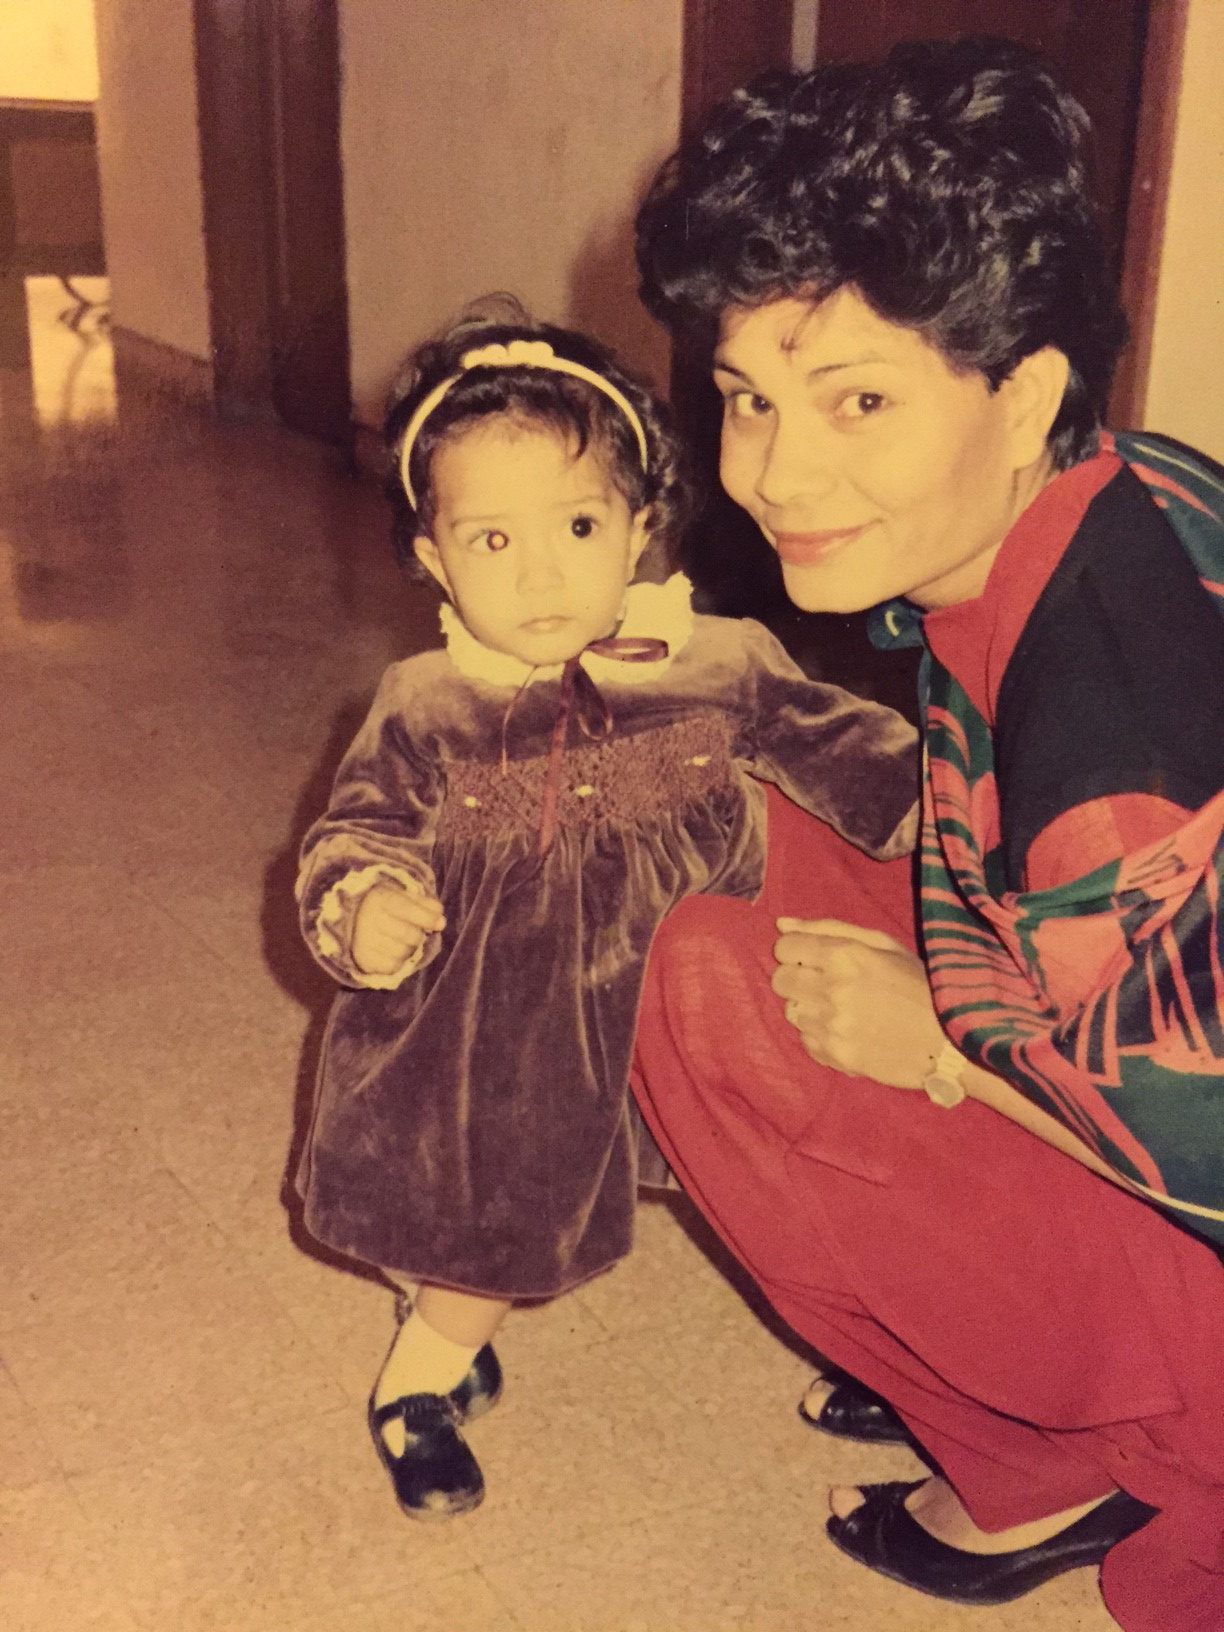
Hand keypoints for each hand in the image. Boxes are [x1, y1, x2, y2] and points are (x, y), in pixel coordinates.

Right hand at [351, 881, 445, 975]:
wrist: (355, 919)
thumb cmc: (388, 907)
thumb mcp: (406, 898)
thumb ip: (427, 907)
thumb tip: (441, 923)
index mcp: (380, 898)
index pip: (409, 910)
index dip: (428, 918)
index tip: (438, 923)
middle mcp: (368, 918)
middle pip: (409, 935)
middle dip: (419, 936)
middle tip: (416, 934)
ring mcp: (363, 940)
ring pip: (402, 953)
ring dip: (410, 950)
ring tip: (404, 943)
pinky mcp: (362, 959)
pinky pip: (392, 967)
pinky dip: (399, 962)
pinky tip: (394, 953)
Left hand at [771, 917, 945, 1088]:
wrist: (951, 1041)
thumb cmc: (919, 984)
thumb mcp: (883, 944)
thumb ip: (829, 929)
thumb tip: (782, 923)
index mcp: (845, 956)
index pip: (783, 948)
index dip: (795, 951)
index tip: (811, 958)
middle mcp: (833, 990)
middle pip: (780, 980)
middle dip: (796, 978)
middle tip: (824, 984)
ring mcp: (832, 1026)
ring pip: (790, 1011)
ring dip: (810, 1008)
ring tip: (842, 1009)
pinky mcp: (836, 1056)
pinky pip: (805, 1040)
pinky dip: (820, 1036)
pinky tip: (847, 1031)